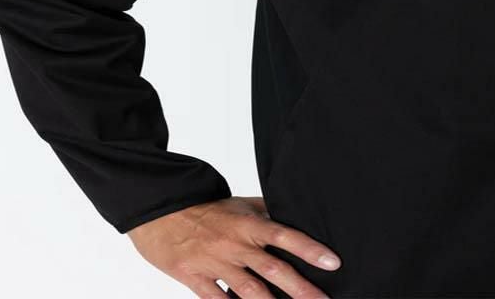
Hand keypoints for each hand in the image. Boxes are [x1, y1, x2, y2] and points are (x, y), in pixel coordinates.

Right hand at [126, 195, 340, 297]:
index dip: (309, 248)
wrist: (162, 211)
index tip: (332, 261)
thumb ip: (265, 211)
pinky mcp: (197, 280)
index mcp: (247, 223)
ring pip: (250, 291)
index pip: (284, 234)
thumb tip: (292, 214)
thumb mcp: (237, 203)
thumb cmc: (204, 209)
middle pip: (273, 268)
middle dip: (301, 289)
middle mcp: (235, 244)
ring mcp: (216, 264)